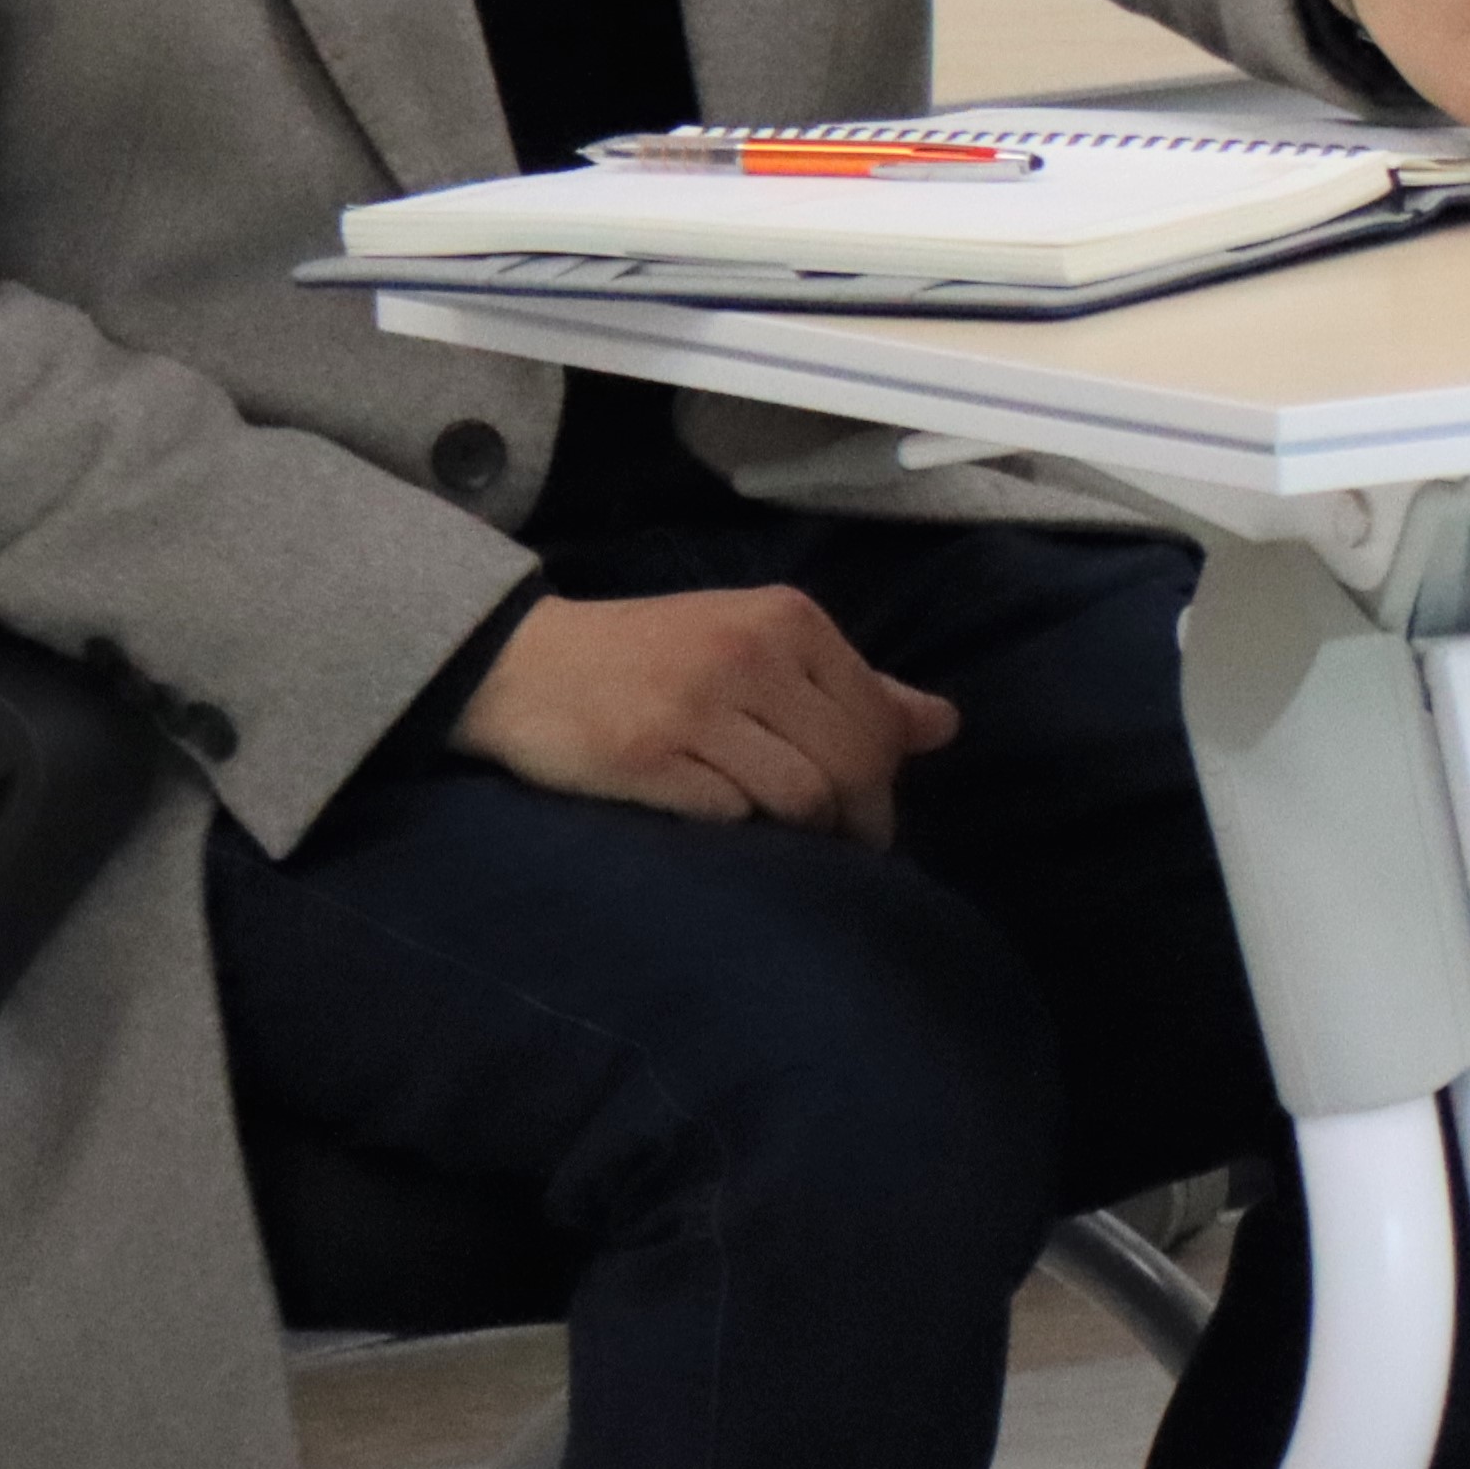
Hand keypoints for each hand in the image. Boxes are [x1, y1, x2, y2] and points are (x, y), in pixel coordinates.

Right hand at [452, 585, 957, 845]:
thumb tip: (945, 726)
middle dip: (858, 821)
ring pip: (801, 797)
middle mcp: (750, 656)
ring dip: (805, 837)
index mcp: (789, 621)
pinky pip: (731, 817)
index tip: (868, 815)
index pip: (878, 720)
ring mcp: (698, 706)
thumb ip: (852, 685)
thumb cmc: (656, 656)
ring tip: (790, 846)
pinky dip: (741, 834)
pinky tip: (727, 832)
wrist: (524, 662)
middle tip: (840, 847)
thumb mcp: (758, 644)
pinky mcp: (647, 758)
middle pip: (850, 764)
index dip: (885, 781)